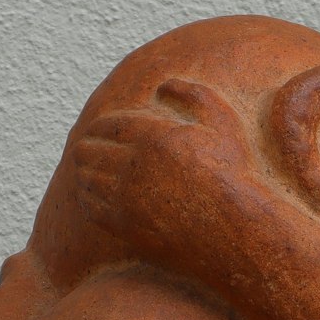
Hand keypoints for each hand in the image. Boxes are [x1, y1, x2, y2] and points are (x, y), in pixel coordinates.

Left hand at [73, 79, 258, 270]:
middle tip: (85, 151)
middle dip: (86, 148)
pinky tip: (93, 196)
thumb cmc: (234, 176)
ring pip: (86, 179)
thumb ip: (194, 94)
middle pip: (89, 150)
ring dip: (84, 173)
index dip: (98, 127)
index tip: (96, 131)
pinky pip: (91, 208)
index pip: (108, 125)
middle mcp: (136, 165)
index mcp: (154, 136)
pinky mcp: (126, 227)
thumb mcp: (224, 123)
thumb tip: (162, 86)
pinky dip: (87, 199)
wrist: (235, 232)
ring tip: (87, 172)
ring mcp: (128, 198)